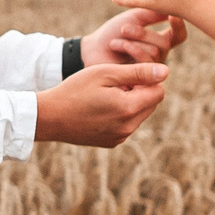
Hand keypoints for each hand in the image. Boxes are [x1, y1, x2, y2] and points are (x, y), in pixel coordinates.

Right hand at [34, 62, 167, 146]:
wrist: (49, 117)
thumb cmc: (75, 90)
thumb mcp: (105, 74)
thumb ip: (138, 73)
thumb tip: (165, 71)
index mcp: (129, 108)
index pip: (158, 91)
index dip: (146, 79)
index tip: (125, 75)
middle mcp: (128, 127)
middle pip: (151, 104)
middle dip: (140, 91)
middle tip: (114, 84)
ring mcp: (120, 137)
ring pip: (139, 115)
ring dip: (130, 103)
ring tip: (105, 96)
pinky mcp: (112, 143)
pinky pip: (127, 125)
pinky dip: (120, 115)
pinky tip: (99, 108)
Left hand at [81, 6, 186, 65]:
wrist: (92, 49)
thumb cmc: (112, 32)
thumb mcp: (133, 18)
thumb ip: (152, 14)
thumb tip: (171, 11)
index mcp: (159, 40)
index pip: (178, 36)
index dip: (179, 27)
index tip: (173, 16)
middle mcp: (158, 56)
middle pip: (164, 43)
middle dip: (143, 34)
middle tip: (124, 29)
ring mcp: (150, 68)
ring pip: (155, 51)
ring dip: (133, 41)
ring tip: (116, 39)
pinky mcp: (143, 78)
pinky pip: (147, 62)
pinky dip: (131, 49)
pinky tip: (115, 45)